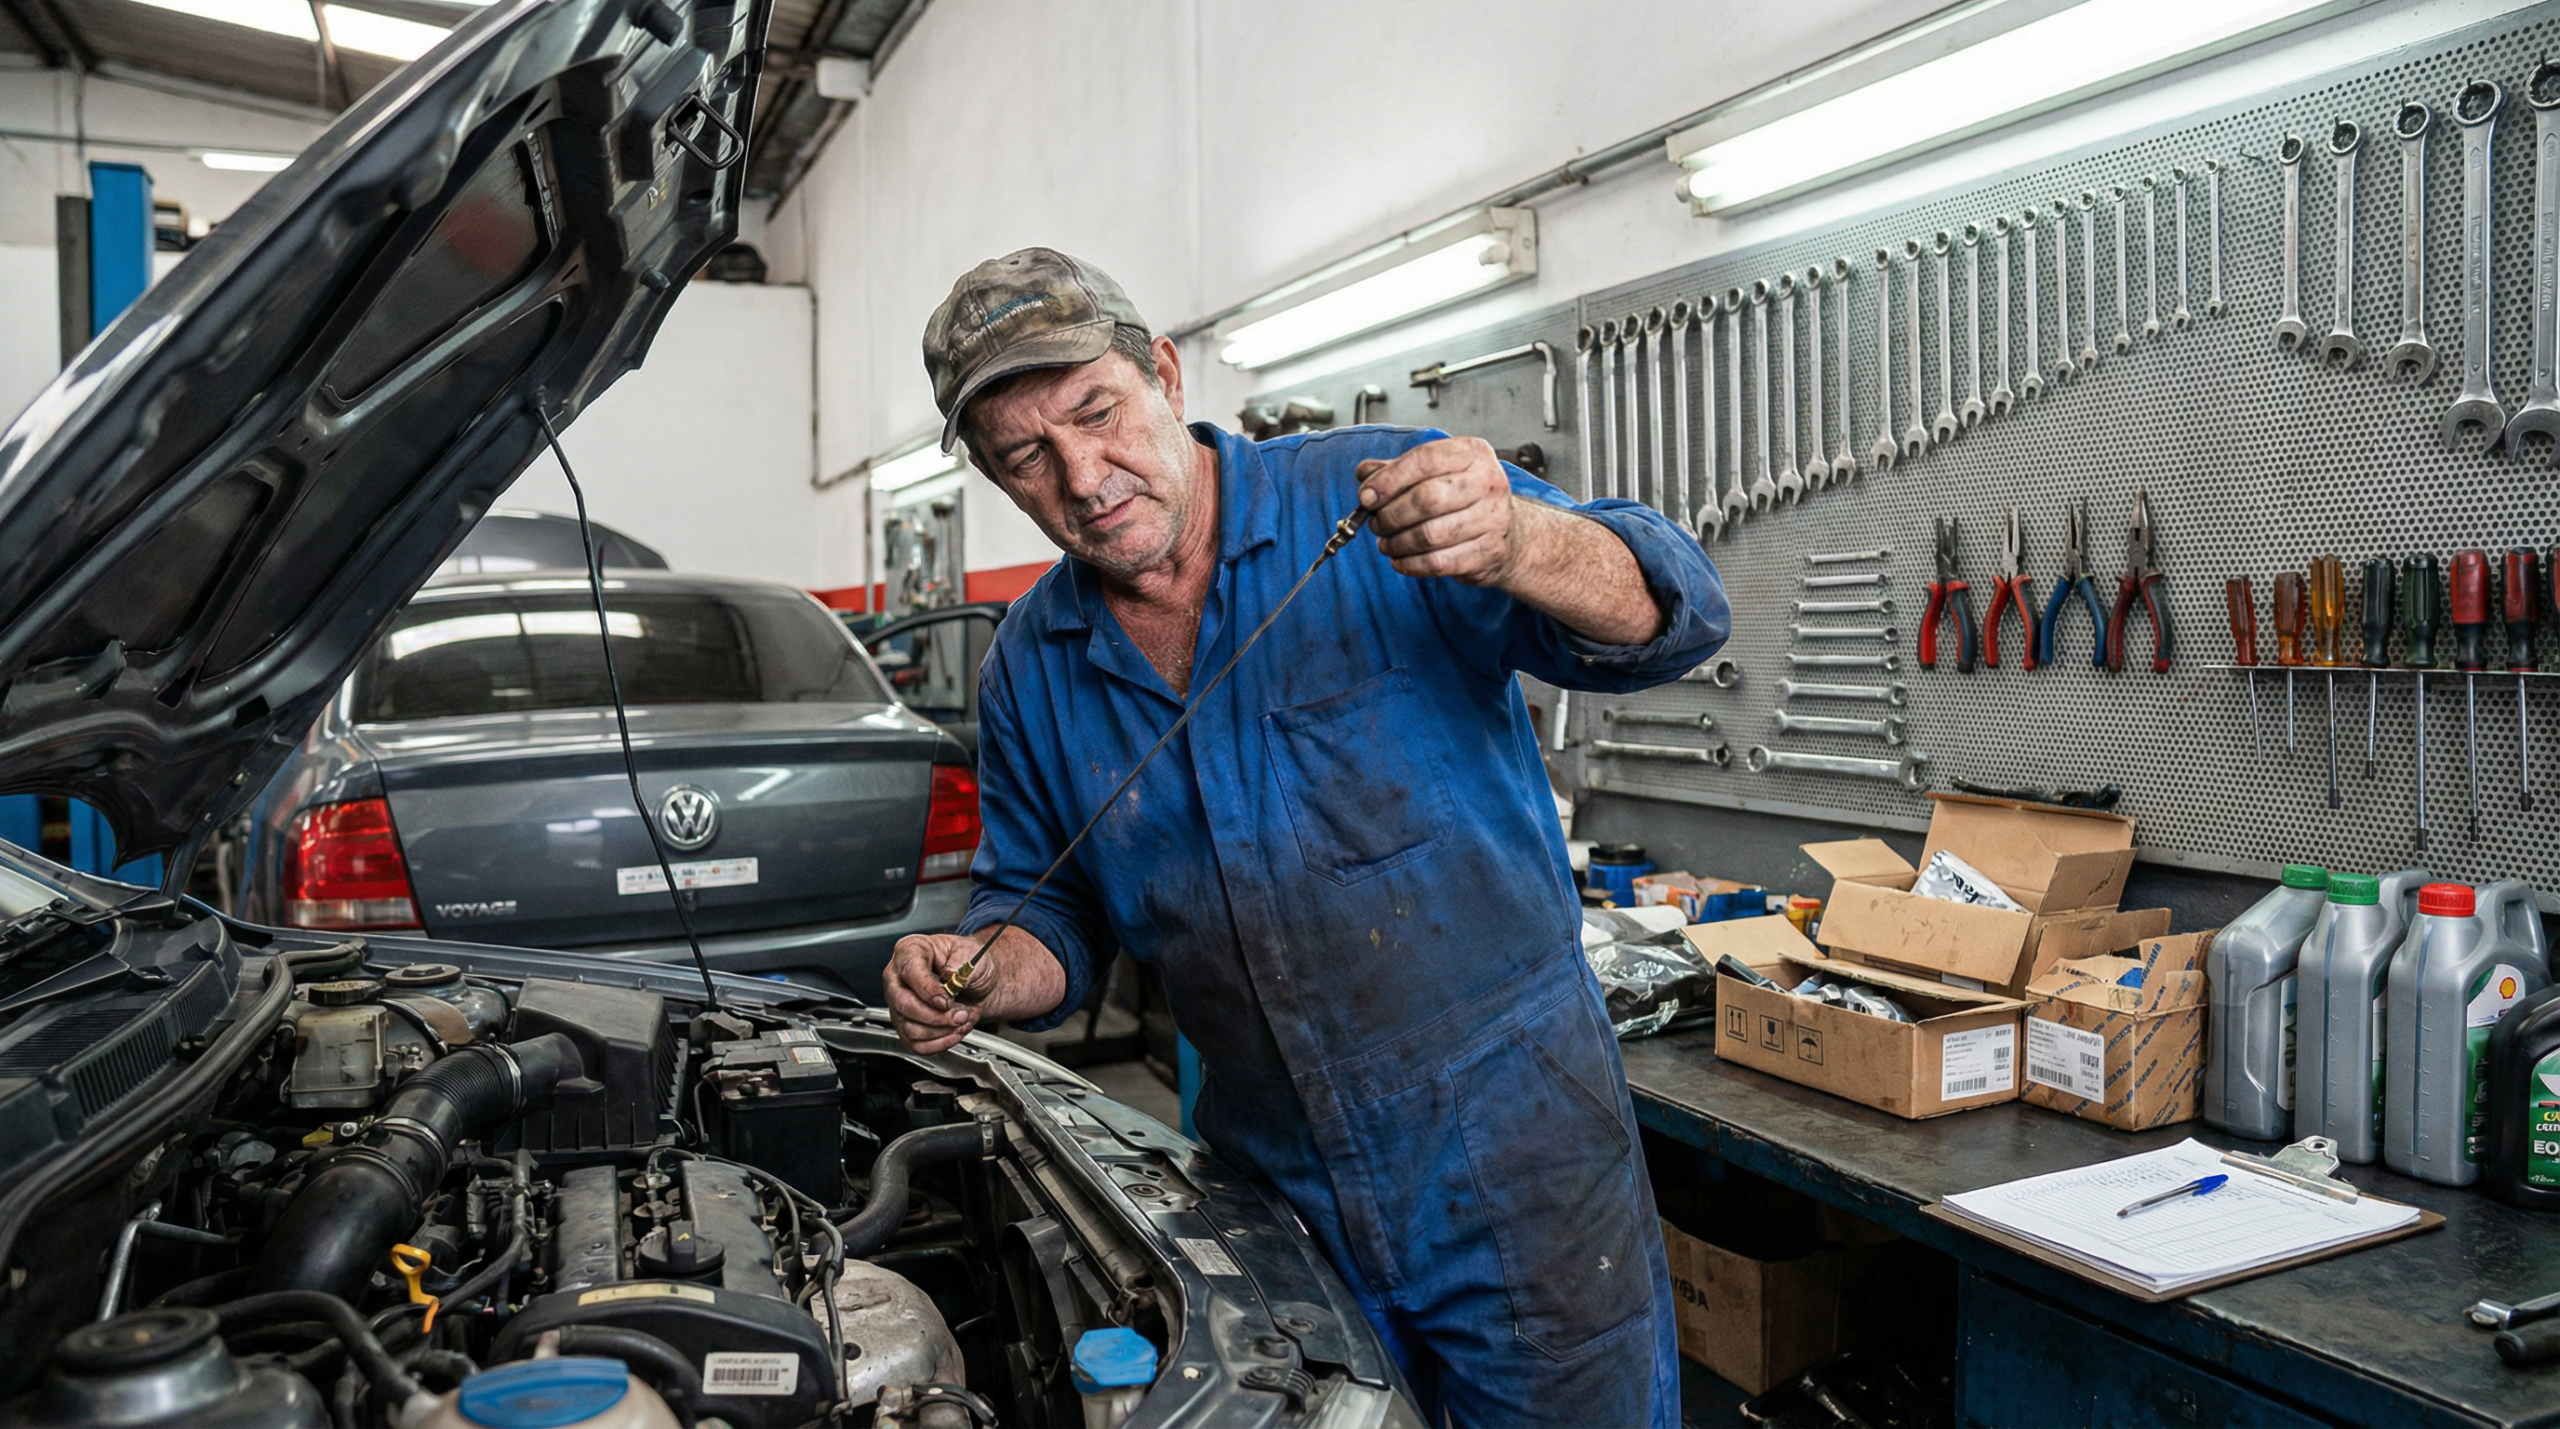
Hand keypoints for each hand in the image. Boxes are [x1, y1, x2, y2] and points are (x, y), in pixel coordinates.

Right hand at [886, 933, 998, 1053]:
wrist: (978, 981)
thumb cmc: (969, 962)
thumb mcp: (971, 954)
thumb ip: (960, 965)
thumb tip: (949, 978)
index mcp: (910, 950)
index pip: (910, 971)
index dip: (928, 990)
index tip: (946, 1002)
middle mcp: (898, 977)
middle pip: (903, 1004)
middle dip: (935, 1016)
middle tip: (960, 1015)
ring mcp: (899, 1004)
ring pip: (909, 1028)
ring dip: (941, 1031)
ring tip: (961, 1020)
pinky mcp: (906, 1025)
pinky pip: (914, 1044)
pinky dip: (938, 1044)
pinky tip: (953, 1034)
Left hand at [1356, 438, 1528, 584]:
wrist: (1510, 534)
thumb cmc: (1465, 498)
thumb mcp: (1436, 472)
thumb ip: (1398, 470)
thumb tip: (1364, 473)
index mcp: (1473, 453)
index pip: (1424, 460)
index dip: (1389, 480)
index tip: (1366, 497)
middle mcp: (1488, 482)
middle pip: (1426, 499)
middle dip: (1391, 515)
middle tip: (1376, 524)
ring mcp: (1492, 519)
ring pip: (1430, 535)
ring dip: (1397, 542)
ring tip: (1386, 542)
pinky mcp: (1488, 552)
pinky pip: (1439, 562)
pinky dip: (1411, 564)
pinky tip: (1400, 560)